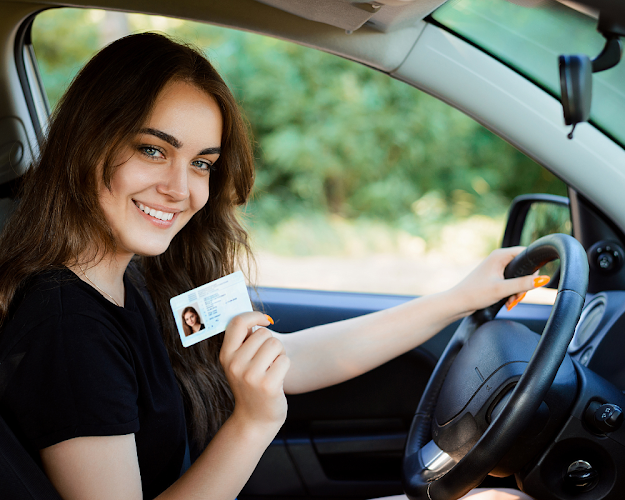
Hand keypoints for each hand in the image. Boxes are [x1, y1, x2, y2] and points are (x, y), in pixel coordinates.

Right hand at [219, 312, 289, 431]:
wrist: (255, 419)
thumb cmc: (251, 384)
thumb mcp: (239, 363)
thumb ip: (243, 341)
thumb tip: (256, 316)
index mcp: (226, 355)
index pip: (237, 322)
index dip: (254, 316)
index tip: (265, 320)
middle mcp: (235, 364)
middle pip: (263, 333)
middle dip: (271, 343)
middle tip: (267, 360)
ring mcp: (250, 376)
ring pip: (275, 344)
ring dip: (279, 354)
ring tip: (272, 368)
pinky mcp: (268, 385)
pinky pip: (285, 359)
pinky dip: (284, 366)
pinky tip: (277, 378)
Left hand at [450, 247, 548, 314]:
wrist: (458, 302)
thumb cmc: (475, 294)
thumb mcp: (502, 289)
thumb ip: (523, 284)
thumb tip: (543, 279)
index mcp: (499, 255)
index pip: (526, 253)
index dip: (532, 268)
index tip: (531, 282)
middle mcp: (498, 259)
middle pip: (523, 267)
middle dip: (524, 284)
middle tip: (518, 296)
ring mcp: (496, 268)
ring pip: (517, 277)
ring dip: (518, 291)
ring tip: (511, 301)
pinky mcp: (494, 277)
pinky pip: (510, 282)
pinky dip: (511, 292)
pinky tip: (508, 301)